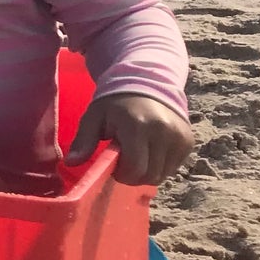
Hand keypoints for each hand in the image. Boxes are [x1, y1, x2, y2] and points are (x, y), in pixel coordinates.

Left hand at [65, 92, 194, 185]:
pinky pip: (174, 167)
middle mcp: (163, 132)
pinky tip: (151, 151)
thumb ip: (84, 141)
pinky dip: (160, 166)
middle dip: (133, 175)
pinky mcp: (188, 141)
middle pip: (149, 175)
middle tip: (124, 161)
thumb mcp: (94, 118)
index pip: (135, 168)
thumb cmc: (115, 104)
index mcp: (137, 126)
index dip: (122, 174)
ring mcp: (179, 137)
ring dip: (147, 172)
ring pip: (163, 175)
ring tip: (138, 154)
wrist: (147, 83)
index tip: (114, 165)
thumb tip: (71, 163)